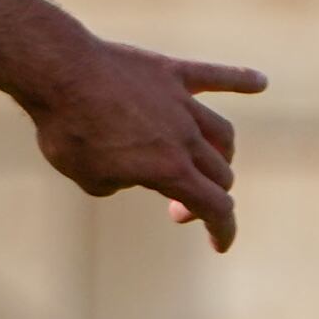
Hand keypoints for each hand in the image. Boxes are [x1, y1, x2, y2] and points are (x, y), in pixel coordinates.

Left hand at [26, 35, 266, 249]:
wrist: (59, 74)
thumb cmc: (66, 131)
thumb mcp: (89, 177)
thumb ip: (119, 182)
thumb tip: (132, 170)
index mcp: (169, 170)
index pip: (215, 207)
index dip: (222, 230)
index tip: (219, 244)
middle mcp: (185, 138)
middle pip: (220, 173)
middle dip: (206, 197)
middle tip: (175, 206)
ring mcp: (182, 103)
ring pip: (221, 134)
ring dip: (220, 156)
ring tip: (206, 164)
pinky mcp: (172, 73)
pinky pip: (216, 75)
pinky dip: (240, 80)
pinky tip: (260, 82)